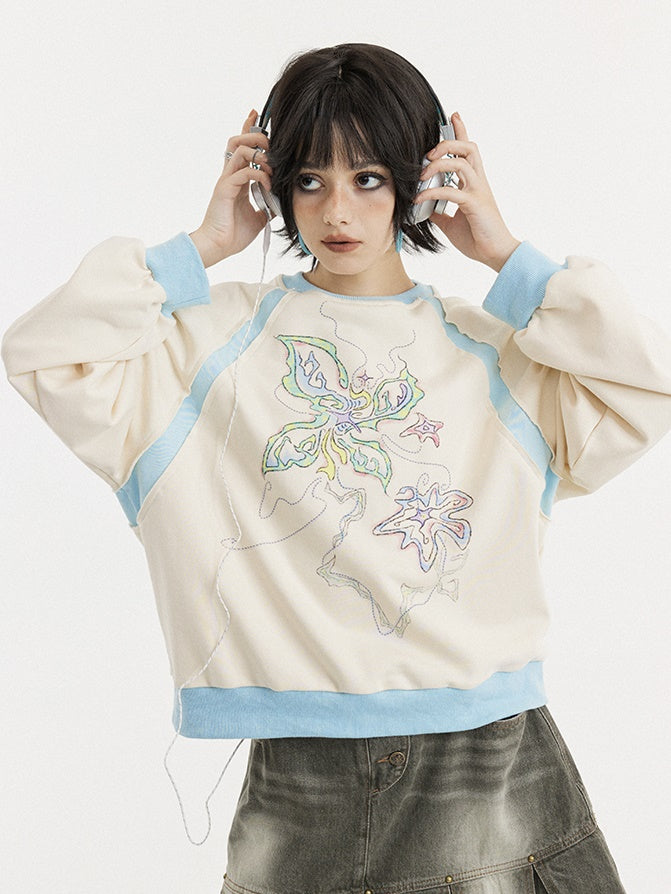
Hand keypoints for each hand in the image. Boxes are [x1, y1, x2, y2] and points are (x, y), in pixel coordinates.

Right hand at [189, 110, 273, 266]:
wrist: (219, 247)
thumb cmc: (234, 234)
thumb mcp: (259, 217)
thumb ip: (268, 204)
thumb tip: (281, 201)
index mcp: (236, 179)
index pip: (241, 147)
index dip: (248, 128)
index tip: (256, 114)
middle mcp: (229, 175)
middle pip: (237, 139)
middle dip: (256, 135)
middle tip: (270, 143)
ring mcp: (226, 180)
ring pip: (238, 149)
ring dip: (259, 153)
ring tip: (270, 167)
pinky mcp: (225, 189)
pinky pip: (243, 172)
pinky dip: (259, 174)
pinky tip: (268, 185)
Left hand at [415, 112, 520, 271]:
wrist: (494, 254)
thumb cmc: (477, 237)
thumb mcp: (450, 222)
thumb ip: (439, 210)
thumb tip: (423, 206)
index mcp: (474, 183)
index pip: (468, 151)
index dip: (462, 131)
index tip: (453, 115)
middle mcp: (478, 183)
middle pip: (468, 148)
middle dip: (448, 142)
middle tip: (429, 152)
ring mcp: (478, 192)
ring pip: (462, 162)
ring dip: (439, 163)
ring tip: (421, 174)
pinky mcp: (475, 204)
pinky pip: (452, 191)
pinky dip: (433, 192)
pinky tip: (421, 198)